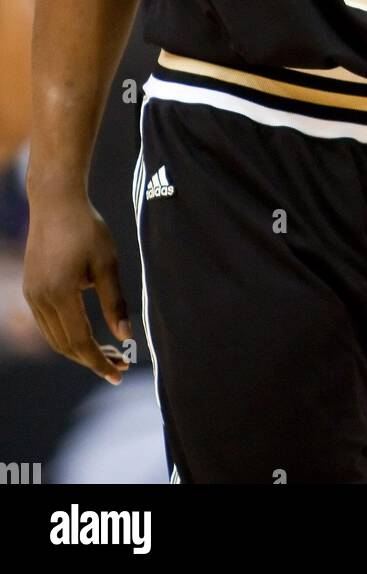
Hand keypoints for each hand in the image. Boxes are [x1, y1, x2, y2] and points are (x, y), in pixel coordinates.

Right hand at [23, 194, 131, 382]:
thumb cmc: (87, 228)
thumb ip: (115, 303)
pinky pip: (48, 323)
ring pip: (54, 337)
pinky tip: (89, 332)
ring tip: (109, 352)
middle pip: (65, 345)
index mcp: (60, 293)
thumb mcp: (107, 263)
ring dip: (80, 349)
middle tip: (120, 365)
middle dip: (92, 359)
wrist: (56, 201)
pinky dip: (68, 334)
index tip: (119, 373)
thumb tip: (127, 338)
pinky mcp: (31, 288)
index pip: (80, 341)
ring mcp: (32, 294)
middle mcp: (40, 298)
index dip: (99, 361)